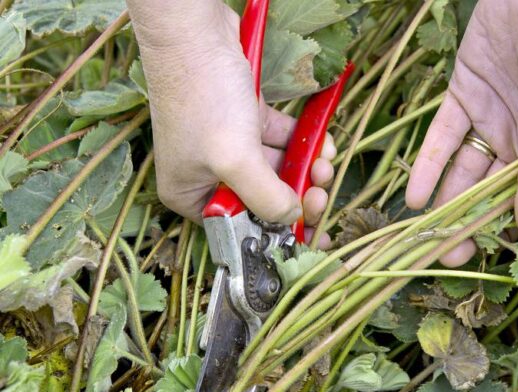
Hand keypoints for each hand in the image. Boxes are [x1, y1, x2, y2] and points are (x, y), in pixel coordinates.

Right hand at [127, 0, 334, 243]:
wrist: (196, 30)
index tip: (312, 233)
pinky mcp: (244, 120)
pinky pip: (281, 142)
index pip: (240, 227)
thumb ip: (266, 197)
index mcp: (191, 194)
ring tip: (324, 163)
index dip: (277, 232)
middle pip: (263, 200)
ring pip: (277, 170)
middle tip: (321, 193)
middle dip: (298, 197)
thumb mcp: (235, 159)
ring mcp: (227, 146)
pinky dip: (303, 144)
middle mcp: (208, 174)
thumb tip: (294, 217)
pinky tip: (323, 143)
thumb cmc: (203, 96)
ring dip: (306, 170)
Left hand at [405, 0, 517, 265]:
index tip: (472, 259)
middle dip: (463, 223)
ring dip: (442, 199)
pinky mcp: (464, 90)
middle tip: (440, 254)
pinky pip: (442, 134)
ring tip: (421, 232)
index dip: (493, 231)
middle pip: (485, 190)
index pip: (517, 202)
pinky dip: (429, 163)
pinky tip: (416, 195)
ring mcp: (489, 115)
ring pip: (461, 168)